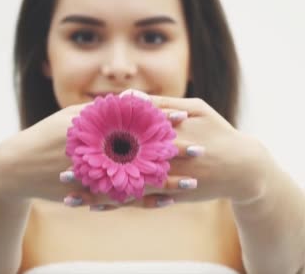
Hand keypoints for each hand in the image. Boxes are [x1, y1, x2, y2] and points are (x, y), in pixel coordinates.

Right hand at [0, 102, 198, 209]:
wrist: (18, 167)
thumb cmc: (48, 136)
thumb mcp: (75, 116)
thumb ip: (107, 108)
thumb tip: (137, 98)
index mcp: (95, 128)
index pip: (134, 121)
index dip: (161, 119)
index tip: (186, 116)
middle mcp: (98, 152)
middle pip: (143, 151)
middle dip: (173, 151)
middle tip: (200, 149)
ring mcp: (96, 176)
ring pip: (139, 180)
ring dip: (167, 182)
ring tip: (192, 182)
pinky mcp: (94, 195)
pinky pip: (125, 201)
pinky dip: (146, 201)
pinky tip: (167, 203)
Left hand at [65, 91, 272, 210]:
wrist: (243, 167)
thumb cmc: (218, 131)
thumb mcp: (196, 108)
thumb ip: (161, 103)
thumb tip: (128, 96)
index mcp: (168, 128)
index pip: (127, 130)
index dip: (98, 134)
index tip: (71, 136)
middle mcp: (165, 154)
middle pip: (120, 160)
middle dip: (90, 166)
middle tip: (61, 169)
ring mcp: (167, 177)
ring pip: (125, 184)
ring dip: (97, 190)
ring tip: (70, 194)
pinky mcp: (171, 195)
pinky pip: (139, 201)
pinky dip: (118, 203)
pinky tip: (97, 207)